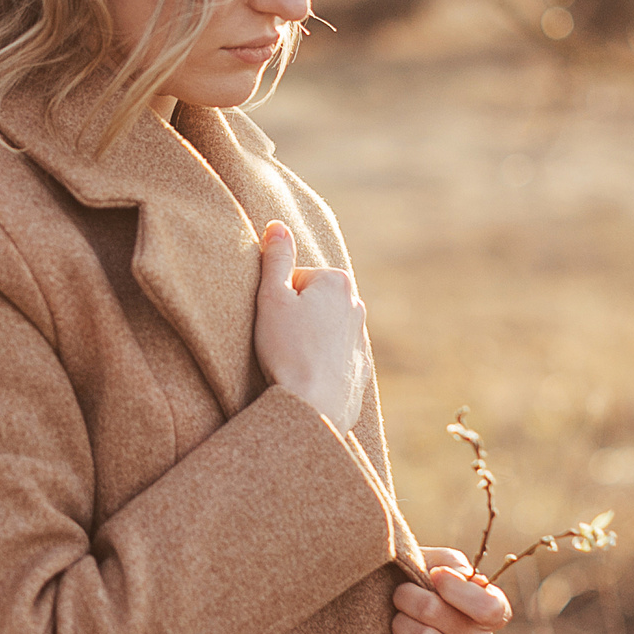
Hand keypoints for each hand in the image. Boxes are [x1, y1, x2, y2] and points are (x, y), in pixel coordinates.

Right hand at [253, 220, 365, 430]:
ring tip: (291, 361)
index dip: (277, 299)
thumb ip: (276, 258)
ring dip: (308, 339)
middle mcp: (357, 306)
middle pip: (313, 302)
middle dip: (295, 317)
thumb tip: (277, 225)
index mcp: (337, 282)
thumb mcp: (272, 298)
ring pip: (324, 329)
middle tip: (279, 341)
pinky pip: (334, 356)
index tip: (273, 322)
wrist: (314, 408)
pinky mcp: (360, 368)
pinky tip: (306, 377)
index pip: (296, 279)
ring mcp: (361, 339)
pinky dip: (320, 362)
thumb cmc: (287, 351)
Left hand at [392, 546, 512, 633]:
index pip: (490, 607)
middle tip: (399, 595)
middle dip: (409, 598)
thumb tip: (452, 576)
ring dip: (401, 625)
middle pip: (442, 616)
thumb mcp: (436, 565)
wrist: (392, 622)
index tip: (434, 576)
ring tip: (398, 621)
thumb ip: (450, 564)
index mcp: (489, 610)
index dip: (458, 591)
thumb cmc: (419, 587)